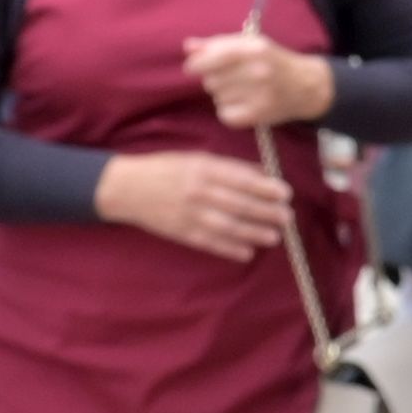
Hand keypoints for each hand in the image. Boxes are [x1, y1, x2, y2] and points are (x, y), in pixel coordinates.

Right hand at [95, 149, 295, 261]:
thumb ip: (230, 167)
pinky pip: (209, 243)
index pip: (241, 180)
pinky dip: (229, 249)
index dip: (266, 188)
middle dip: (266, 212)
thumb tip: (264, 174)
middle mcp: (197, 192)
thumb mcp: (197, 159)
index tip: (285, 193)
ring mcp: (188, 214)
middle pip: (238, 204)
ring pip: (227, 226)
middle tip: (287, 217)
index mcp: (203, 169)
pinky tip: (247, 253)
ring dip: (254, 233)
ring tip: (274, 236)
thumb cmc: (166, 169)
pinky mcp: (180, 232)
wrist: (125, 187)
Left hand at [180, 31, 336, 129]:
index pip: (212, 58)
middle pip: (211, 80)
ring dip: (223, 95)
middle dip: (215, 79)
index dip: (196, 65)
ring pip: (217, 98)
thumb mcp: (250, 44)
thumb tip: (188, 46)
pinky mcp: (259, 115)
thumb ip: (218, 44)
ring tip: (242, 90)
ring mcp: (260, 94)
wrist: (307, 86)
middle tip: (233, 79)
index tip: (192, 68)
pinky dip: (229, 111)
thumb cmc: (273, 61)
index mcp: (254, 49)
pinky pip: (225, 114)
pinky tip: (243, 104)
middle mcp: (258, 71)